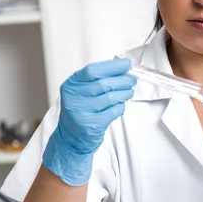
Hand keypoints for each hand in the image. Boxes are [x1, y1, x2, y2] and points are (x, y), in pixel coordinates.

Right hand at [43, 58, 135, 185]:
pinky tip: (121, 105)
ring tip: (129, 91)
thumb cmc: (81, 110)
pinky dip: (120, 107)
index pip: (93, 71)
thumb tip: (122, 69)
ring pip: (110, 98)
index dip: (112, 66)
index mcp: (71, 85)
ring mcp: (81, 112)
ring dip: (124, 93)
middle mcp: (73, 98)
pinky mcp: (91, 125)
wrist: (71, 138)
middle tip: (132, 80)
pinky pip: (113, 112)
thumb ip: (98, 80)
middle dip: (122, 80)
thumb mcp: (82, 92)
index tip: (127, 64)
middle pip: (104, 84)